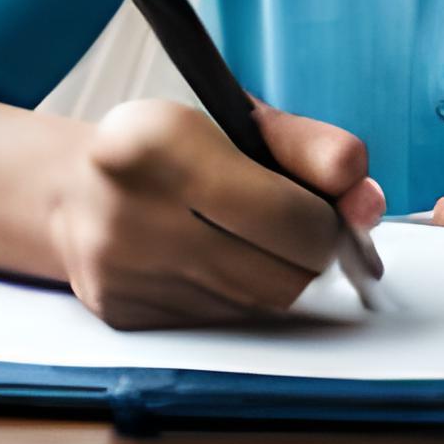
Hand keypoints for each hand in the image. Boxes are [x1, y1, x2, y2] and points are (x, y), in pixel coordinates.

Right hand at [50, 96, 384, 328]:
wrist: (74, 189)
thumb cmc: (171, 148)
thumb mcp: (241, 121)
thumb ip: (314, 151)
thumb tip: (369, 203)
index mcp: (161, 142)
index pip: (293, 218)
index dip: (330, 221)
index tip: (332, 210)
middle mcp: (133, 210)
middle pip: (284, 275)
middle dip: (312, 255)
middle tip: (301, 229)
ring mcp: (124, 271)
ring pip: (260, 306)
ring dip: (279, 276)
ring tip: (257, 238)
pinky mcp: (123, 314)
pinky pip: (223, 322)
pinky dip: (238, 295)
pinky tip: (217, 260)